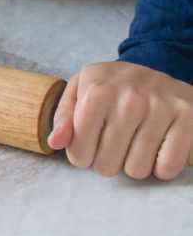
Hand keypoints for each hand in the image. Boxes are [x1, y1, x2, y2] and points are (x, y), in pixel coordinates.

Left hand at [47, 60, 192, 180]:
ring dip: (133, 164)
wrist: (157, 66)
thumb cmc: (113, 85)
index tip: (89, 143)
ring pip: (137, 169)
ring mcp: (161, 108)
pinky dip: (161, 167)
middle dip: (107, 161)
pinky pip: (167, 167)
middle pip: (107, 165)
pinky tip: (157, 149)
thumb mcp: (81, 89)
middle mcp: (129, 99)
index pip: (79, 152)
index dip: (82, 155)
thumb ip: (64, 117)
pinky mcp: (187, 118)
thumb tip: (55, 143)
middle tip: (114, 143)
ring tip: (134, 143)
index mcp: (98, 91)